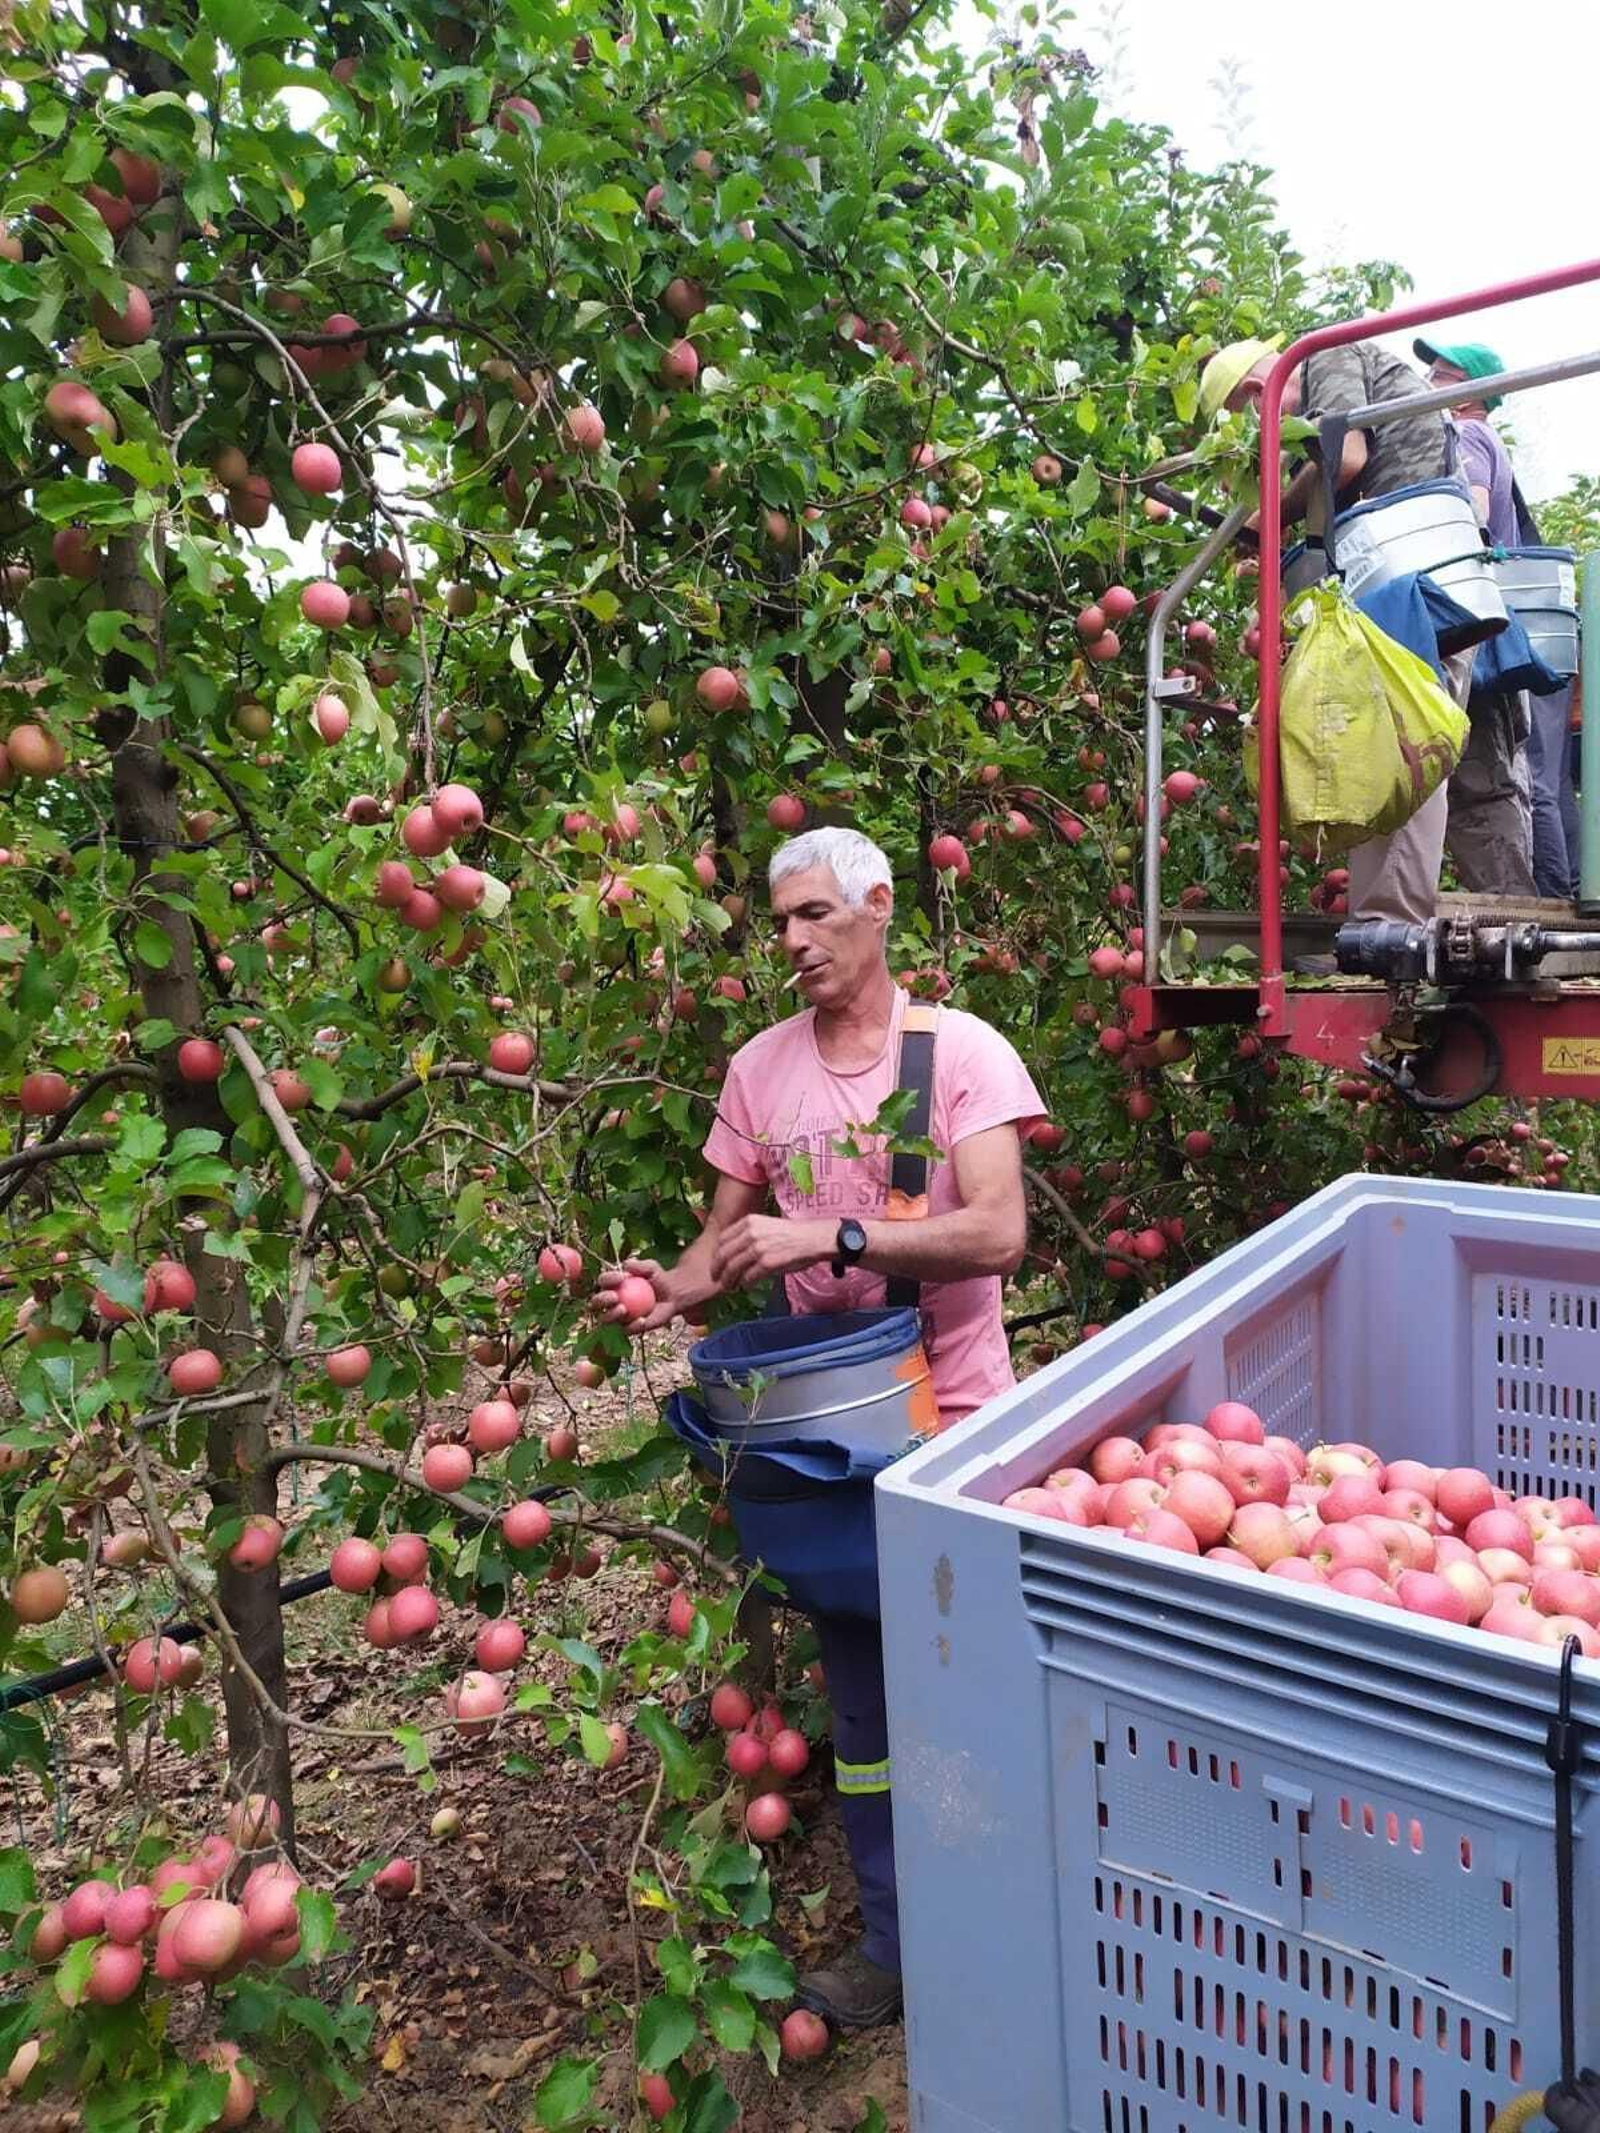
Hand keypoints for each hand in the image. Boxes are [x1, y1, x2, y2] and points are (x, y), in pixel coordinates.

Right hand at [593, 1258, 678, 1331]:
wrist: (672, 1295)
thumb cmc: (658, 1278)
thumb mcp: (652, 1268)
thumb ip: (639, 1265)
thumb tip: (626, 1265)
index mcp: (611, 1285)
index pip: (603, 1281)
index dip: (609, 1279)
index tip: (623, 1277)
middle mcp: (609, 1302)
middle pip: (596, 1302)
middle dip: (602, 1299)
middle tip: (615, 1296)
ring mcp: (617, 1317)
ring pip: (605, 1319)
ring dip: (611, 1314)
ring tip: (623, 1308)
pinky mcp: (628, 1328)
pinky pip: (627, 1329)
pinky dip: (634, 1325)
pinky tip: (642, 1320)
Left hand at [710, 1215, 832, 1293]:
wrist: (813, 1238)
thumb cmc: (791, 1234)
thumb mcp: (766, 1226)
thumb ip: (748, 1235)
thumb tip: (733, 1253)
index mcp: (749, 1221)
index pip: (722, 1239)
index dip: (716, 1254)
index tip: (716, 1264)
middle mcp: (751, 1233)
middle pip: (723, 1254)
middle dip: (717, 1270)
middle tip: (716, 1279)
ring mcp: (759, 1247)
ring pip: (733, 1267)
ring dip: (729, 1280)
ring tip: (730, 1287)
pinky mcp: (768, 1262)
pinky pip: (749, 1277)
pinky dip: (745, 1284)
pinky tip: (746, 1286)